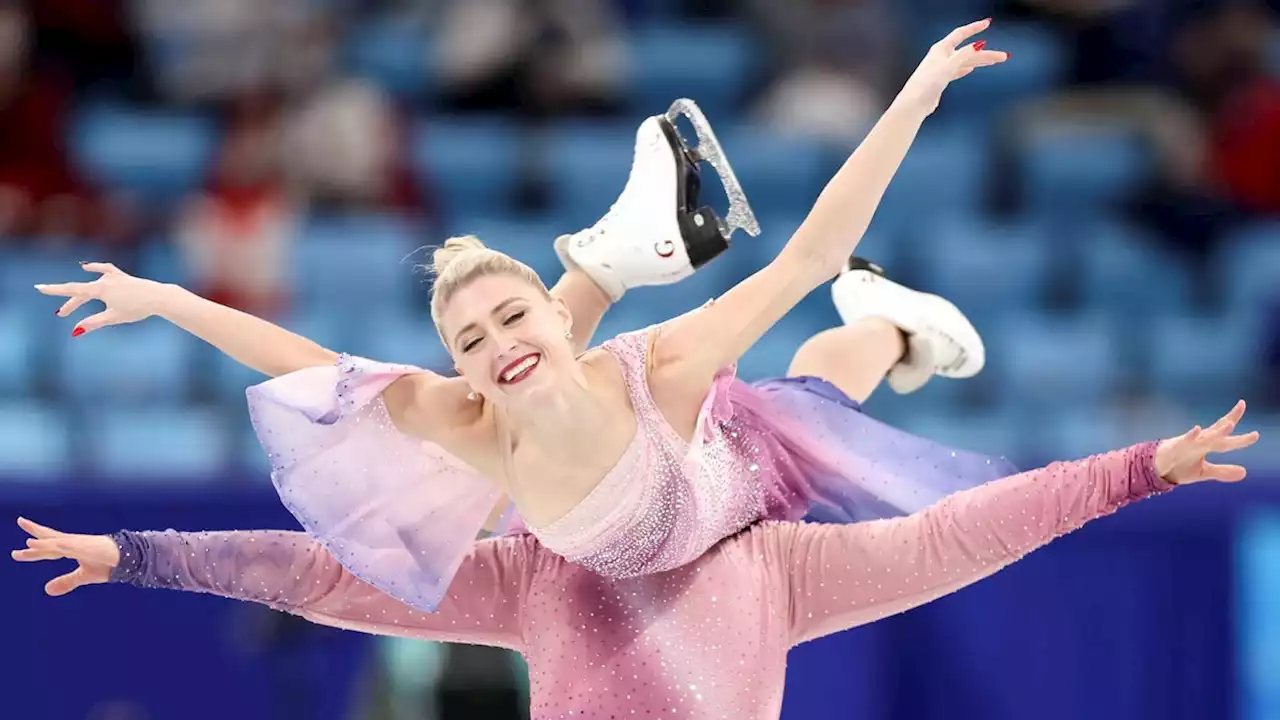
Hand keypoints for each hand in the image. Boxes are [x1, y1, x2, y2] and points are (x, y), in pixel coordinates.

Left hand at [11, 517, 119, 595]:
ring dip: (45, 543)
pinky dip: (65, 546)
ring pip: (61, 542)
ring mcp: (83, 544)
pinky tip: (57, 546)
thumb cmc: (108, 564)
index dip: (34, 550)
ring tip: (29, 542)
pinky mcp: (92, 547)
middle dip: (35, 531)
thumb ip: (66, 581)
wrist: (130, 559)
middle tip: (20, 521)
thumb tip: (46, 590)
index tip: (17, 552)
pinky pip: (77, 546)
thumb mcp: (83, 576)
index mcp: (72, 549)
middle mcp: (75, 543)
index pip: (49, 548)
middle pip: (51, 537)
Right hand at [35, 262, 166, 335]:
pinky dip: (95, 268)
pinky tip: (86, 267)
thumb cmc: (138, 308)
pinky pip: (105, 270)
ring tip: (74, 300)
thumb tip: (75, 332)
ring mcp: (114, 277)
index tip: (38, 287)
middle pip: (82, 291)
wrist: (159, 297)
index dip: (55, 290)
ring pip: (92, 284)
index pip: (72, 290)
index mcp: (100, 289)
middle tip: (61, 314)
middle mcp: (105, 280)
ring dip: (83, 293)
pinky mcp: (122, 276)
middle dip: (71, 303)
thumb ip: (93, 323)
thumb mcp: (114, 317)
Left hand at [900, 18, 1009, 114]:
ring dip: (980, 61)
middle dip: (986, 53)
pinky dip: (966, 68)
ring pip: (965, 61)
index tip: (987, 23)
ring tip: (994, 61)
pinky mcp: (941, 79)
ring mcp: (942, 68)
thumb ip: (964, 55)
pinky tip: (972, 68)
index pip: (961, 34)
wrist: (915, 103)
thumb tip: (978, 45)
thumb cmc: (927, 83)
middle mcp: (942, 56)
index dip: (974, 28)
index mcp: (941, 49)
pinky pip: (958, 70)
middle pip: (968, 51)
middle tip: (1002, 56)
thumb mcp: (948, 66)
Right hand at [1154, 400, 1259, 484]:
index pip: (1224, 434)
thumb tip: (1245, 473)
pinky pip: (1184, 440)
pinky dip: (1191, 435)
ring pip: (1205, 436)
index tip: (1253, 426)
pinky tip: (1197, 429)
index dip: (1238, 429)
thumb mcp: (1203, 472)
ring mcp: (1188, 443)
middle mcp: (1200, 441)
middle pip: (1218, 430)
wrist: (1154, 470)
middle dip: (1231, 419)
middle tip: (1242, 405)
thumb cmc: (1178, 466)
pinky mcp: (1176, 447)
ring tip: (1230, 424)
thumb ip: (1223, 471)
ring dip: (1217, 431)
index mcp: (1207, 445)